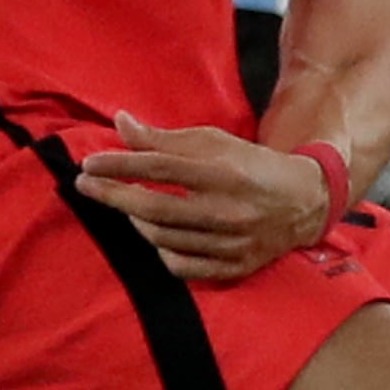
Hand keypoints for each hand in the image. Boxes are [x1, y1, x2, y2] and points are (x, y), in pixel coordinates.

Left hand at [75, 111, 331, 283]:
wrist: (304, 201)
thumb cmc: (250, 165)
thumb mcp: (213, 142)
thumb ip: (164, 139)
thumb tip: (120, 123)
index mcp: (223, 172)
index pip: (159, 167)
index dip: (119, 164)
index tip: (90, 163)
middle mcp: (227, 209)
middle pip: (154, 207)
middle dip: (112, 196)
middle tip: (86, 185)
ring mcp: (231, 243)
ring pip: (163, 238)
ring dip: (136, 221)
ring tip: (128, 207)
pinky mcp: (234, 267)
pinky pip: (182, 267)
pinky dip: (161, 252)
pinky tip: (157, 235)